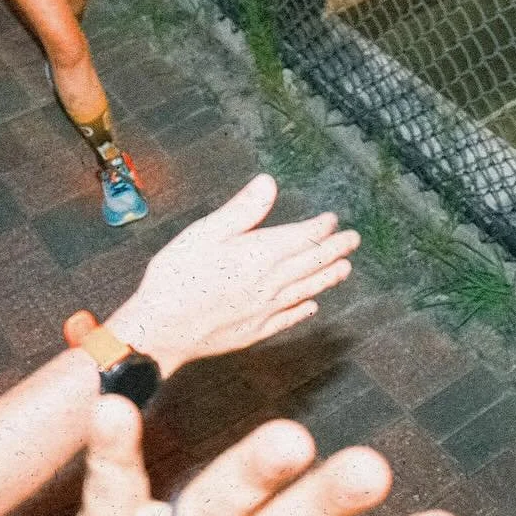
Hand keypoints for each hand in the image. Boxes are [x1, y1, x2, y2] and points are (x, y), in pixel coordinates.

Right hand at [106, 174, 357, 375]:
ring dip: (327, 278)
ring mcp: (263, 311)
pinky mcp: (253, 331)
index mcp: (258, 255)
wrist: (161, 328)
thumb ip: (241, 210)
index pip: (300, 238)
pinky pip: (287, 318)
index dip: (320, 228)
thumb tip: (268, 183)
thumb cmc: (177, 275)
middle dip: (333, 250)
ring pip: (304, 291)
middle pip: (309, 264)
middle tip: (353, 241)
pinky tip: (311, 307)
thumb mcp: (204, 232)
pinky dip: (303, 310)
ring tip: (345, 269)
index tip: (333, 219)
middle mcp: (268, 284)